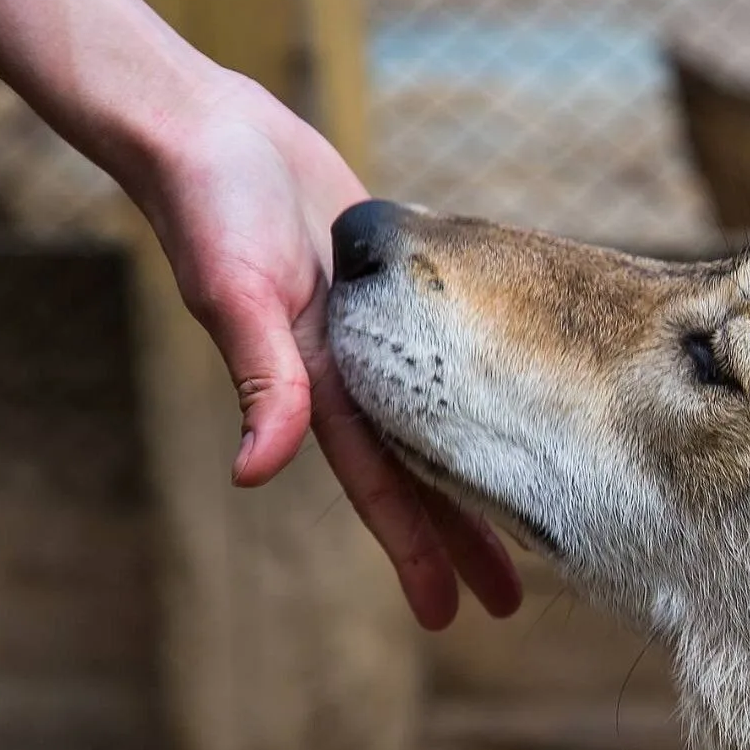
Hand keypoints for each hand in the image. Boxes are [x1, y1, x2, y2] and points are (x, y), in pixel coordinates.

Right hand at [130, 71, 521, 628]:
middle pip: (427, 476)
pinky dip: (484, 380)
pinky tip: (521, 397)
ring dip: (484, 468)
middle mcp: (359, 376)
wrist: (212, 133)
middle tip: (513, 603)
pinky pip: (453, 348)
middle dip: (463, 540)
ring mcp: (383, 335)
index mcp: (325, 391)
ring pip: (448, 420)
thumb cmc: (211, 209)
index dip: (416, 554)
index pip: (384, 492)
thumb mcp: (236, 293)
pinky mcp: (401, 286)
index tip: (448, 616)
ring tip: (538, 509)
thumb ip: (258, 377)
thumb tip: (252, 472)